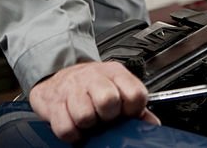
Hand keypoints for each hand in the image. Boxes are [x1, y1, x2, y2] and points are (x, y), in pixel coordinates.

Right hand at [28, 60, 159, 142]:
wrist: (59, 77)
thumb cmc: (92, 87)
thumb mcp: (118, 88)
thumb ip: (136, 107)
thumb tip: (152, 124)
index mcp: (115, 73)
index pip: (134, 93)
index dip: (133, 109)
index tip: (126, 112)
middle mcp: (93, 77)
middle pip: (108, 100)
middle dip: (108, 115)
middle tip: (104, 116)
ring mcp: (72, 89)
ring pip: (85, 116)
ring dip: (88, 123)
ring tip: (88, 118)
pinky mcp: (54, 103)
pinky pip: (66, 128)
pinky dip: (72, 133)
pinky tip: (75, 124)